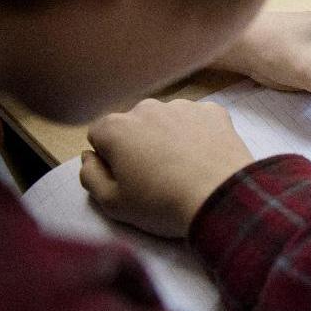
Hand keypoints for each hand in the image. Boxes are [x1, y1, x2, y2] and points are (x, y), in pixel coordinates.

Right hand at [79, 99, 253, 237]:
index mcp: (116, 128)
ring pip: (167, 120)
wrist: (221, 198)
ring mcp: (182, 106)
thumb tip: (89, 157)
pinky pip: (198, 120)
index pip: (99, 136)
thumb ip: (89, 176)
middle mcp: (146, 107)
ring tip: (184, 169)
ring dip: (169, 137)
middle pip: (134, 125)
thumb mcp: (112, 203)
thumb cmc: (162, 204)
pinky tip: (205, 157)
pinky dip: (199, 134)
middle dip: (139, 144)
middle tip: (157, 176)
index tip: (126, 178)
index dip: (109, 159)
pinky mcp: (213, 111)